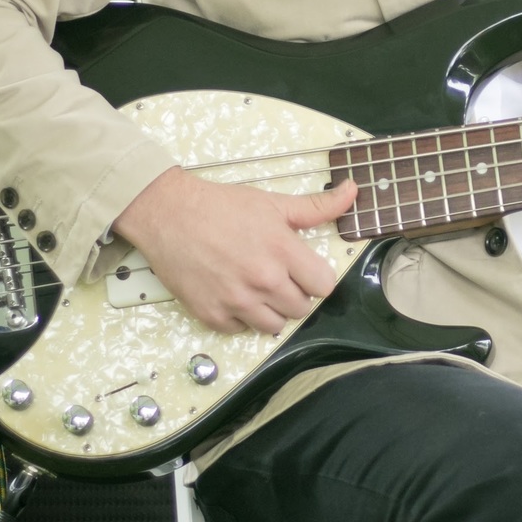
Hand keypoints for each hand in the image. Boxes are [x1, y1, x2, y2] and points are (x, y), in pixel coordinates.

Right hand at [112, 166, 356, 335]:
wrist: (168, 214)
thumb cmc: (222, 206)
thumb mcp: (272, 202)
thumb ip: (317, 206)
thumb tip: (353, 191)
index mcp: (282, 250)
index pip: (324, 286)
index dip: (317, 278)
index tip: (304, 270)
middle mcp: (263, 280)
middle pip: (301, 308)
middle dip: (295, 293)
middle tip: (277, 275)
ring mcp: (236, 301)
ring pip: (274, 326)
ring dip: (271, 310)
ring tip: (257, 287)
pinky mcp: (212, 315)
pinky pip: (241, 329)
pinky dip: (240, 317)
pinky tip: (233, 294)